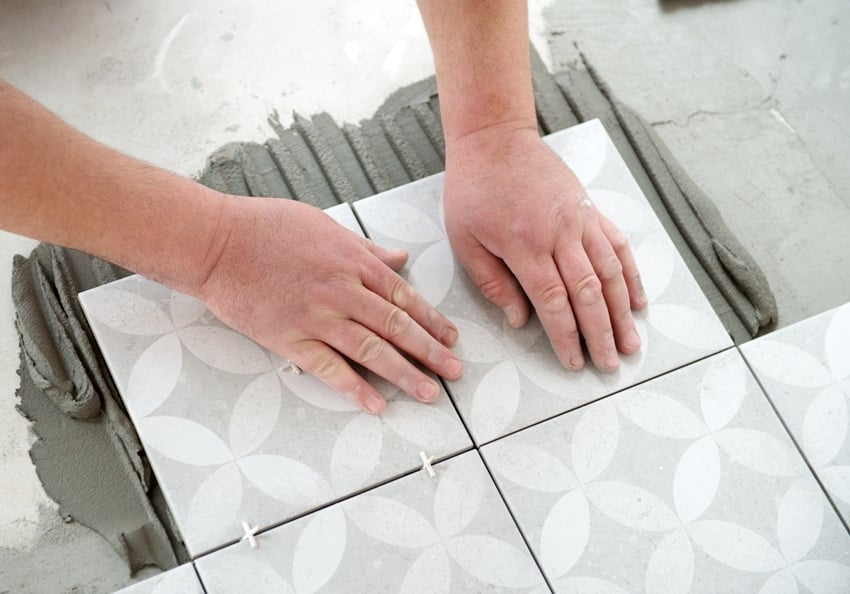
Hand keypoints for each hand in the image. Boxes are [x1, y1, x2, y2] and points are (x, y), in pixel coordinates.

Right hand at [196, 197, 462, 413]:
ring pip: (372, 350)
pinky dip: (355, 388)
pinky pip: (330, 368)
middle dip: (430, 352)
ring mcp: (318, 318)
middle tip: (455, 371)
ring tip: (429, 393)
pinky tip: (376, 404)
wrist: (217, 242)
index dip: (432, 321)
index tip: (451, 338)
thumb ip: (366, 248)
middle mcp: (343, 291)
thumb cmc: (268, 227)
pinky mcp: (291, 339)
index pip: (405, 297)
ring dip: (404, 374)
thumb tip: (399, 258)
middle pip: (397, 327)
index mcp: (354, 262)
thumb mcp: (325, 226)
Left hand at [443, 125, 646, 371]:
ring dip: (623, 311)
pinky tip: (637, 300)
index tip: (574, 362)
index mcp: (524, 246)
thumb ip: (493, 282)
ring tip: (632, 342)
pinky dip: (631, 274)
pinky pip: (617, 244)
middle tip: (610, 364)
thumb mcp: (465, 238)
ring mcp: (580, 219)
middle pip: (588, 293)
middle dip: (601, 334)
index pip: (553, 301)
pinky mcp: (590, 208)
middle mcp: (560, 234)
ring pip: (611, 272)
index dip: (566, 335)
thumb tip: (520, 320)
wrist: (494, 139)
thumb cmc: (473, 189)